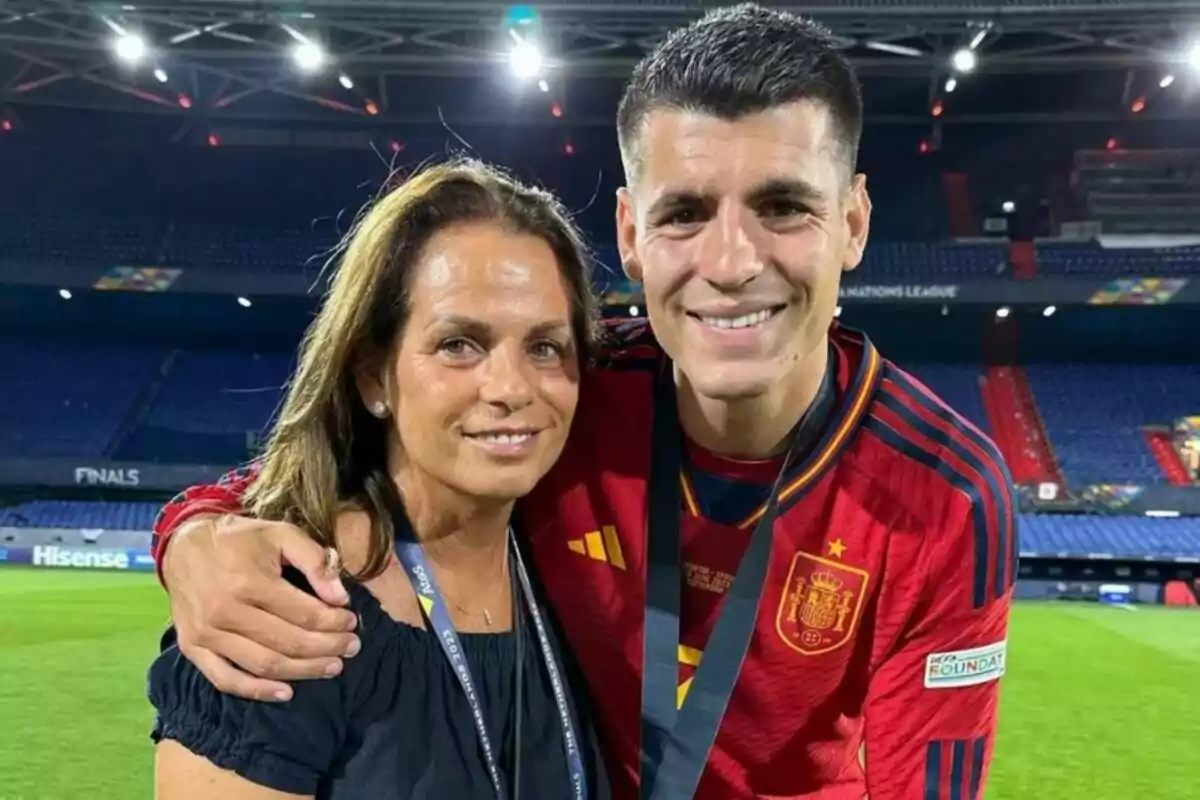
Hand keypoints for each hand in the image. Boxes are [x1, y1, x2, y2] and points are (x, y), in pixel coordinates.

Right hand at [162, 514, 359, 701]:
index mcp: (250, 581)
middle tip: (351, 648)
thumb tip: (340, 597)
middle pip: (288, 642)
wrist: (184, 546)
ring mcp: (206, 634)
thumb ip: (315, 561)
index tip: (352, 623)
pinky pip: (226, 679)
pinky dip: (257, 691)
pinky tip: (286, 692)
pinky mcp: (193, 648)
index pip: (304, 614)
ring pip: (264, 664)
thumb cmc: (240, 539)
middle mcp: (225, 611)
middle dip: (327, 648)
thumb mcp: (281, 535)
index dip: (334, 622)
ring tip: (332, 667)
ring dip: (303, 671)